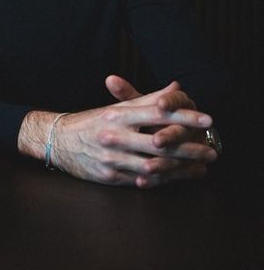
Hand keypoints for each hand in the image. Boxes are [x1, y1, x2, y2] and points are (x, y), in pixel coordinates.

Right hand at [49, 78, 215, 187]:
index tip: (207, 120)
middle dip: (190, 148)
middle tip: (211, 150)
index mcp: (117, 115)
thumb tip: (175, 88)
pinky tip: (178, 178)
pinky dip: (163, 181)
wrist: (57, 141)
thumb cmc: (92, 122)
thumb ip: (147, 99)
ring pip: (153, 166)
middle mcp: (114, 136)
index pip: (157, 113)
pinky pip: (141, 181)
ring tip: (200, 167)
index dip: (185, 116)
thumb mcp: (117, 107)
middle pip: (160, 143)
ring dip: (181, 168)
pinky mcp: (109, 176)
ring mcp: (111, 158)